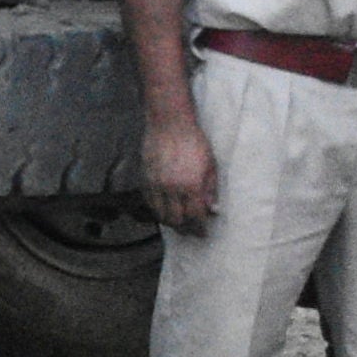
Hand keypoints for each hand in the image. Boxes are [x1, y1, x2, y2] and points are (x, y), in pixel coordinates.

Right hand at [141, 106, 216, 234]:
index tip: (203, 232)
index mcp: (191, 185)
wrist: (169, 123)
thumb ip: (210, 188)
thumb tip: (211, 209)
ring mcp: (156, 185)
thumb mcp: (210, 164)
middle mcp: (172, 189)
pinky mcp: (145, 179)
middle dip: (185, 229)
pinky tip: (164, 210)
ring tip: (177, 223)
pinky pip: (150, 203)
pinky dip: (157, 210)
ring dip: (170, 222)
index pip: (195, 216)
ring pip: (161, 214)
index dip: (200, 227)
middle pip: (176, 220)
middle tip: (191, 232)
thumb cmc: (194, 141)